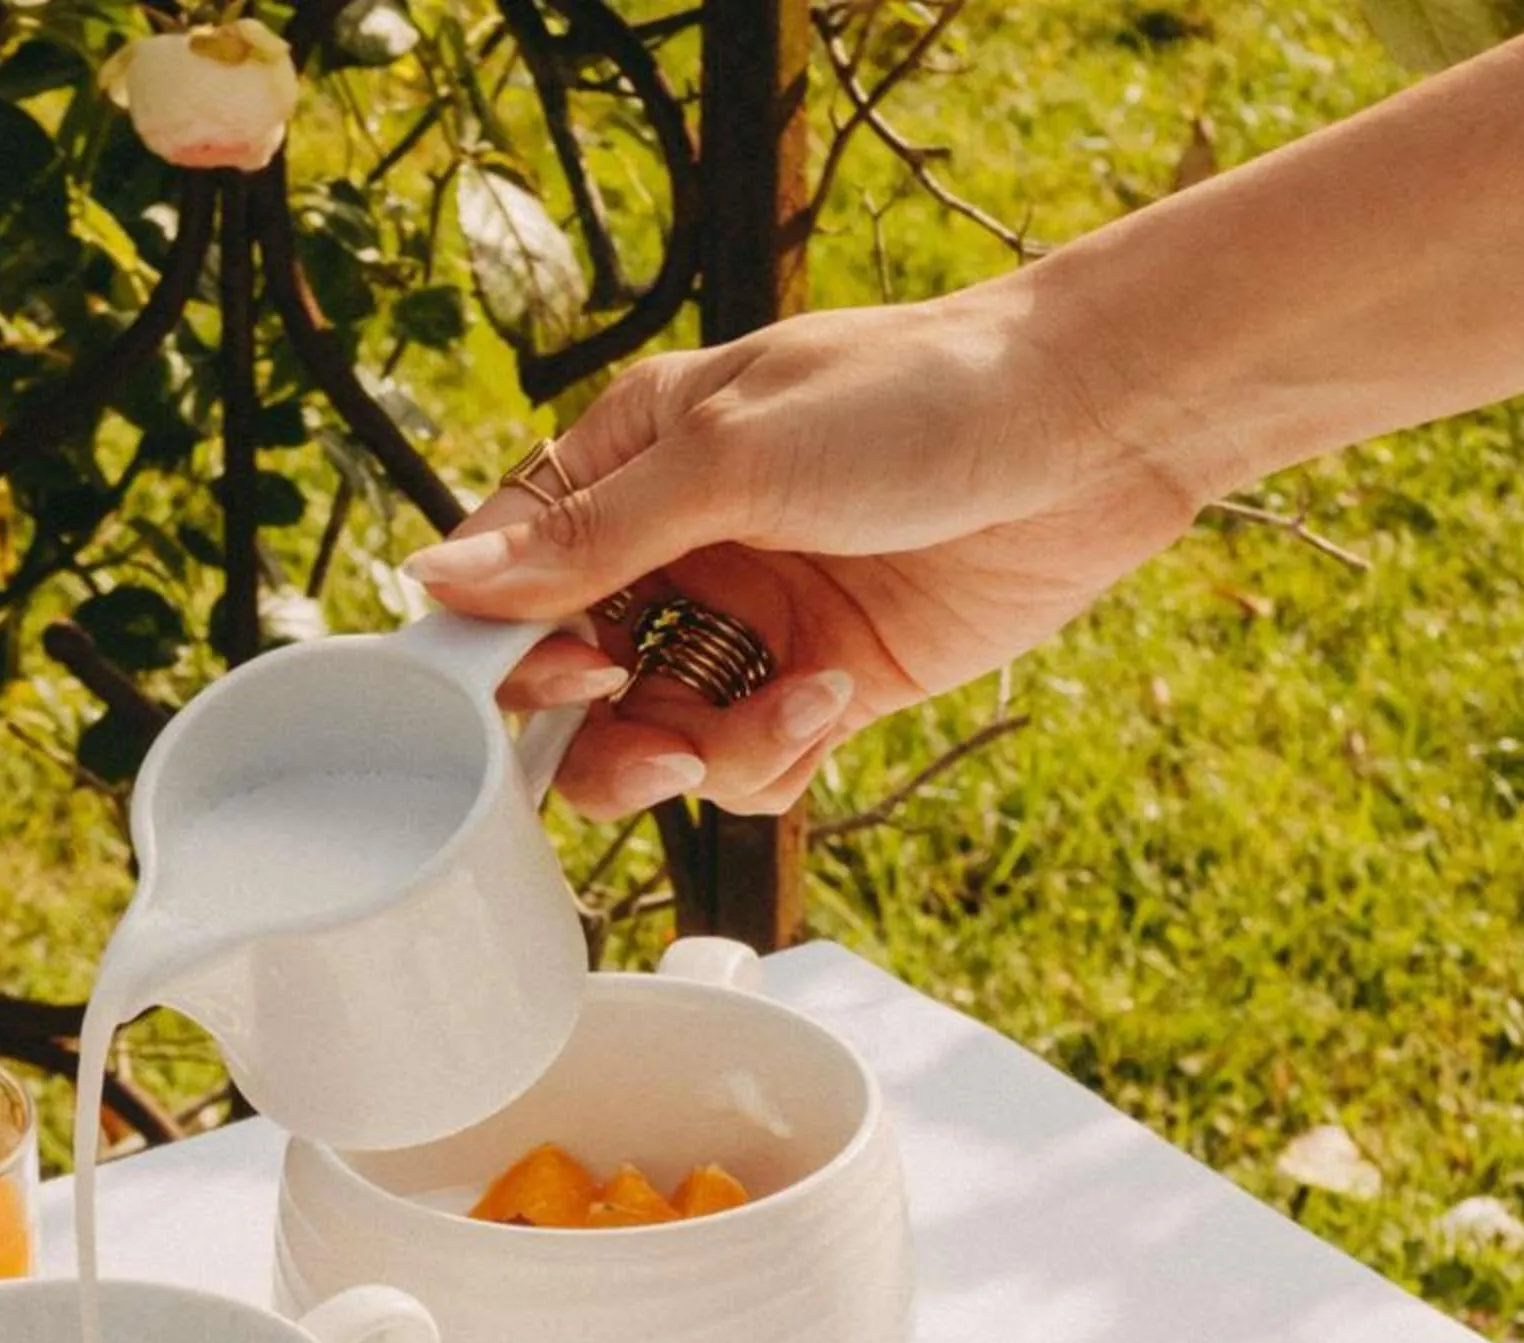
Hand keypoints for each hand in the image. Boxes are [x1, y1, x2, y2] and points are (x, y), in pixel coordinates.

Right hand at [405, 278, 1214, 818]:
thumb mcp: (731, 459)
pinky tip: (835, 698)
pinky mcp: (820, 684)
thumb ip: (586, 538)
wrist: (1090, 429)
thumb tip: (433, 582)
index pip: (508, 579)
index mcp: (627, 463)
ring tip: (787, 711)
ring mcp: (747, 621)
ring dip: (707, 752)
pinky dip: (775, 756)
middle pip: (570, 686)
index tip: (572, 676)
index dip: (508, 653)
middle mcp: (674, 548)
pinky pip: (748, 763)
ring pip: (658, 741)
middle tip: (660, 740)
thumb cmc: (917, 399)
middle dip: (605, 734)